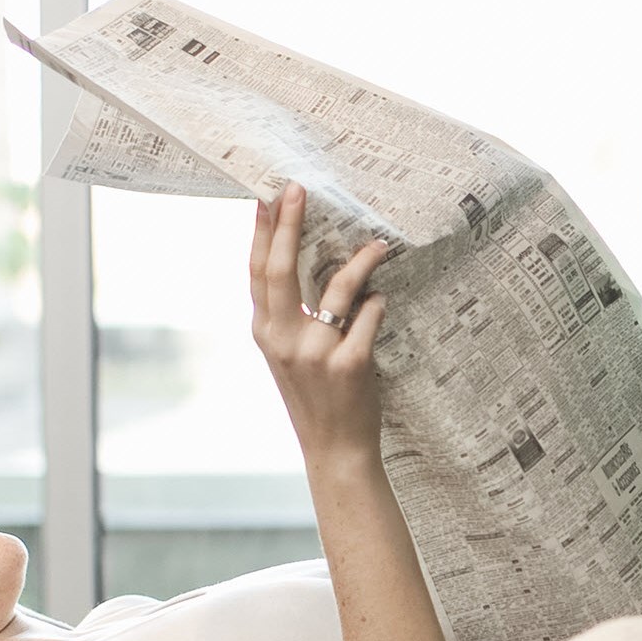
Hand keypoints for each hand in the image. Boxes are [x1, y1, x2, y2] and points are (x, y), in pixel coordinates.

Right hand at [249, 183, 390, 468]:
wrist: (335, 450)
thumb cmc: (316, 399)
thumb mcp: (288, 357)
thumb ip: (288, 318)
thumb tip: (304, 266)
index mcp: (266, 334)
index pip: (258, 274)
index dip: (261, 234)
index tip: (266, 198)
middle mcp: (284, 340)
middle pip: (282, 270)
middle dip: (288, 225)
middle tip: (297, 189)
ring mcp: (316, 353)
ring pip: (336, 289)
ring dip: (360, 263)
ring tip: (377, 244)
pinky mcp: (349, 364)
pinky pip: (368, 317)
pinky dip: (378, 304)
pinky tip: (383, 298)